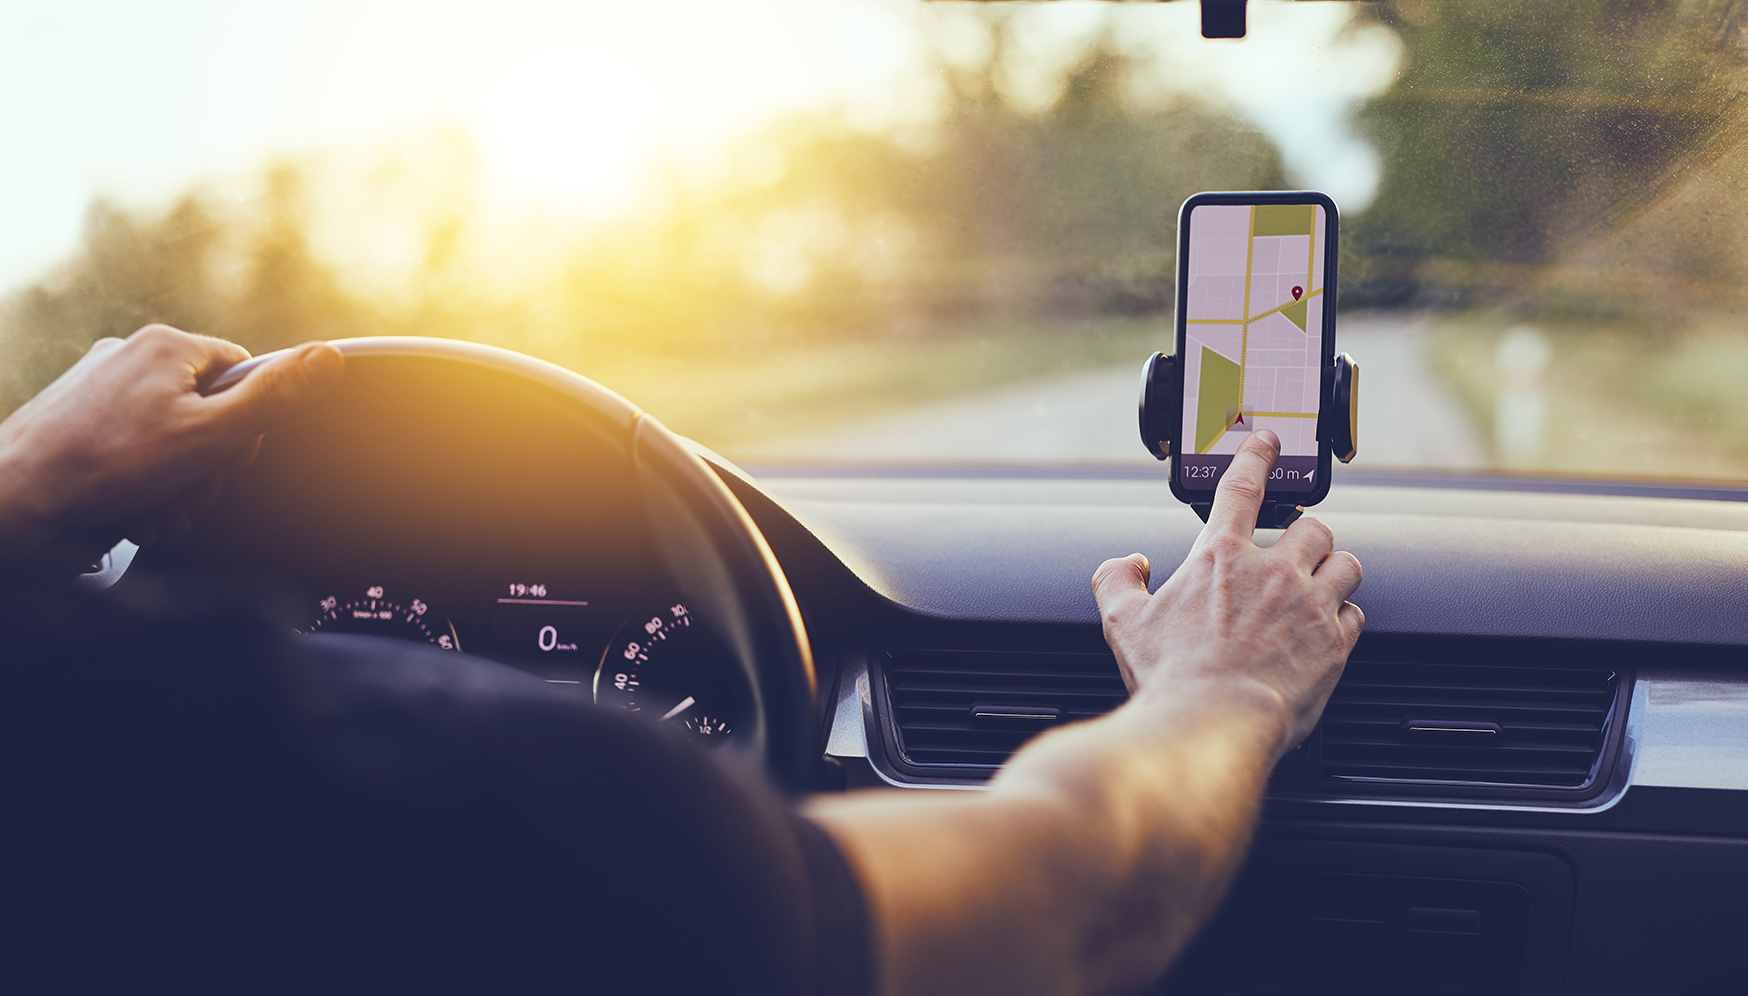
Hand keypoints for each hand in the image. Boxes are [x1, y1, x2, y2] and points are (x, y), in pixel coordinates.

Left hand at [0, 324, 343, 558]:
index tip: (227, 455)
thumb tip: (327, 355)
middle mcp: (130, 356)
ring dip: (175, 485)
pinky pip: (132, 450)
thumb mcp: (212, 436)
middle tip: (187, 491)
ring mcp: (98, 388)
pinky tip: (128, 511)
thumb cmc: (106, 468)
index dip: (248, 424)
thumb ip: (273, 397)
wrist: (15, 502)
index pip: (244, 373)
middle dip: (207, 465)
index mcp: (167, 347)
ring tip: (153, 510)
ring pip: (171, 438)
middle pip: (208, 410)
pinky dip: (138, 485)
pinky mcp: (75, 420)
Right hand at [1091, 429, 1363, 758]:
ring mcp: (1309, 605)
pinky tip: (1326, 630)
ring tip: (1320, 586)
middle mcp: (1272, 571)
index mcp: (1220, 556)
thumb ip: (1117, 580)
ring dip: (1335, 570)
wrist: (1214, 723)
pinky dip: (1343, 618)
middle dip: (1307, 536)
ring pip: (1346, 564)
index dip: (1257, 456)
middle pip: (1314, 527)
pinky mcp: (1335, 641)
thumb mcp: (1122, 622)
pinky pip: (1355, 613)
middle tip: (1294, 555)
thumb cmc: (1171, 677)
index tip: (1267, 441)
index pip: (1243, 486)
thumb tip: (1130, 564)